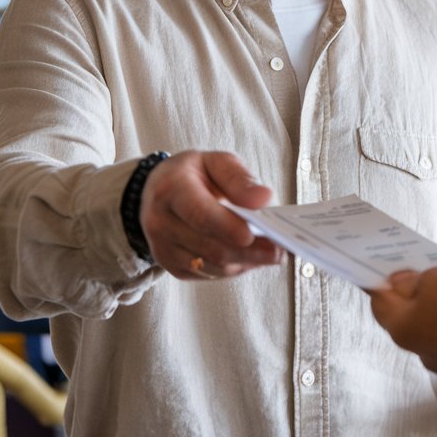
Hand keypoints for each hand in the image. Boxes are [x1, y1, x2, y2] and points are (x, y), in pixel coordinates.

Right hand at [140, 150, 283, 279]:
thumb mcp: (215, 162)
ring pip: (212, 266)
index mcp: (171, 189)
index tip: (258, 233)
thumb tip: (264, 199)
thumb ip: (239, 178)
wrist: (156, 191)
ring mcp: (163, 248)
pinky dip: (234, 267)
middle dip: (250, 251)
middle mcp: (160, 222)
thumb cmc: (192, 174)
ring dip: (246, 262)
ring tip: (272, 253)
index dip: (230, 228)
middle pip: (211, 247)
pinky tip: (250, 257)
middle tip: (280, 250)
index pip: (201, 215)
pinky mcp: (170, 265)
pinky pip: (209, 274)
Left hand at [369, 267, 436, 381]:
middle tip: (422, 265)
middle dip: (415, 290)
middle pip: (409, 314)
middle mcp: (420, 349)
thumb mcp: (436, 279)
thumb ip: (414, 280)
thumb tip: (399, 283)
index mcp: (402, 329)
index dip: (380, 279)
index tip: (382, 262)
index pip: (380, 300)